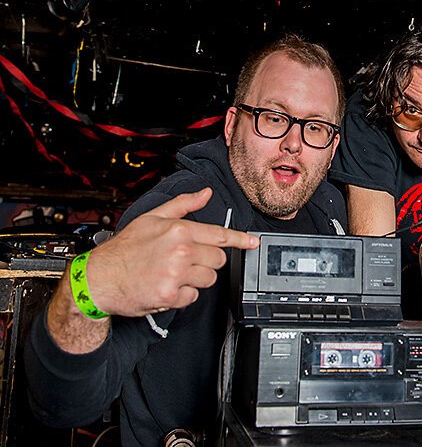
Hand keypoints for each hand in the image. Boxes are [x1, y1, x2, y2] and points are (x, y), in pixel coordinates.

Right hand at [86, 188, 258, 316]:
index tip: (253, 242)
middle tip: (184, 260)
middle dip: (206, 260)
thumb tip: (205, 193)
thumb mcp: (151, 218)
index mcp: (179, 231)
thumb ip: (182, 205)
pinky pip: (194, 297)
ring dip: (196, 279)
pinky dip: (183, 295)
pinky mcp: (171, 296)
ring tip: (173, 273)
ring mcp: (177, 275)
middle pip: (218, 259)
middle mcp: (181, 252)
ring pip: (209, 279)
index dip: (240, 239)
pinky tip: (167, 286)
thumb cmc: (124, 249)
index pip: (219, 235)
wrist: (99, 279)